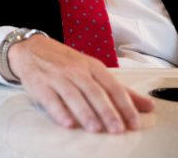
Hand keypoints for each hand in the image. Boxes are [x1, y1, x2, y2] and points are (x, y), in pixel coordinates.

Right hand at [7, 35, 154, 132]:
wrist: (30, 48)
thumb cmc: (63, 61)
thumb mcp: (92, 69)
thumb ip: (118, 89)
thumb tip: (147, 106)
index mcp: (92, 66)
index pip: (112, 86)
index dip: (124, 105)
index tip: (133, 122)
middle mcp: (75, 70)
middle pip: (94, 91)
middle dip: (107, 111)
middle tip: (117, 129)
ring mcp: (57, 76)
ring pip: (73, 95)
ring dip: (85, 113)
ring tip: (96, 128)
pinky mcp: (40, 84)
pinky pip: (51, 99)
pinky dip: (59, 111)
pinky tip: (68, 122)